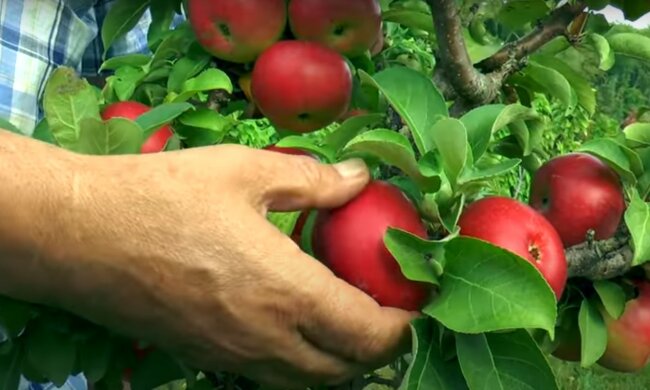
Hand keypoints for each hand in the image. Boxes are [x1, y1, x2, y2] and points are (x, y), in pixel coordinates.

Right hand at [27, 144, 416, 387]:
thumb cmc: (162, 197)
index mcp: (283, 291)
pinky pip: (268, 375)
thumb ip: (312, 180)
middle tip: (385, 312)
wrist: (80, 235)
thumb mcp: (245, 171)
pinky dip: (297, 360)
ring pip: (306, 380)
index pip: (367, 333)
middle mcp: (263, 337)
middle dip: (376, 348)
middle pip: (343, 368)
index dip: (401, 326)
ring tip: (344, 319)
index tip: (413, 305)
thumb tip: (359, 177)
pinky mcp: (204, 357)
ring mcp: (231, 355)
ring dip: (338, 359)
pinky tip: (290, 320)